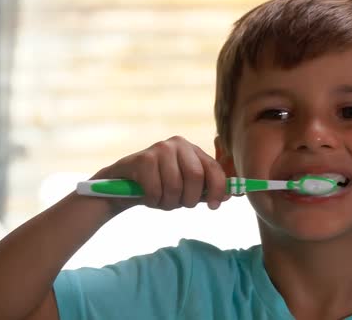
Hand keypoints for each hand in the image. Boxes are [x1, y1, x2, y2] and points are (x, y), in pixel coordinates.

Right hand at [90, 136, 229, 212]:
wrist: (120, 186)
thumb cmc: (159, 187)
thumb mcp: (186, 188)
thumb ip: (206, 189)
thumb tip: (230, 195)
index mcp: (193, 149)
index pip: (214, 168)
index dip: (217, 189)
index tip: (213, 206)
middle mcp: (178, 144)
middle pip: (195, 177)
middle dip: (189, 198)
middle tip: (180, 205)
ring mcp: (159, 149)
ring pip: (175, 186)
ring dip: (169, 202)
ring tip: (162, 200)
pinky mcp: (142, 159)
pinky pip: (156, 190)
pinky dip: (153, 201)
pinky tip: (147, 197)